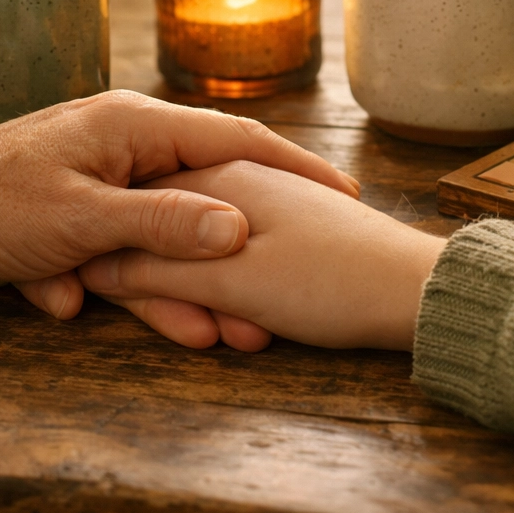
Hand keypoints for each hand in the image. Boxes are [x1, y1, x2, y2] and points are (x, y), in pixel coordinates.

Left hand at [0, 90, 358, 320]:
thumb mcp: (82, 217)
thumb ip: (163, 222)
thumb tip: (240, 228)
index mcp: (138, 125)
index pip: (236, 138)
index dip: (293, 165)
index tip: (342, 191)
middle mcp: (131, 144)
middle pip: (206, 195)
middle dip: (235, 250)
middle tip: (279, 288)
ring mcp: (109, 179)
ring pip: (164, 233)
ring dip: (171, 284)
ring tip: (205, 332)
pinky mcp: (85, 212)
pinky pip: (120, 247)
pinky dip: (108, 280)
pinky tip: (67, 301)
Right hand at [78, 161, 444, 351]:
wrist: (414, 289)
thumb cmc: (324, 282)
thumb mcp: (227, 283)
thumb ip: (155, 268)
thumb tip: (99, 264)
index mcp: (219, 174)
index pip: (141, 207)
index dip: (118, 256)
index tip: (107, 298)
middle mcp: (242, 175)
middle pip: (175, 232)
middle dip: (172, 286)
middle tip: (196, 333)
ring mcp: (270, 198)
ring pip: (210, 251)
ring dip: (213, 298)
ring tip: (242, 338)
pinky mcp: (293, 224)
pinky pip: (243, 257)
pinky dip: (239, 291)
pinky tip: (257, 323)